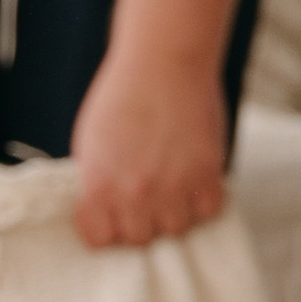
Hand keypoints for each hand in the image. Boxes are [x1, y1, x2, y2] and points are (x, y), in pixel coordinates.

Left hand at [67, 48, 228, 249]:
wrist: (163, 61)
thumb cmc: (122, 95)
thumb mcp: (91, 143)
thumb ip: (98, 182)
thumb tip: (105, 211)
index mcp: (99, 185)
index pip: (100, 240)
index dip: (105, 228)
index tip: (111, 216)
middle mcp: (136, 193)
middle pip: (140, 239)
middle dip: (141, 222)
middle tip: (144, 199)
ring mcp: (175, 186)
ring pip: (176, 229)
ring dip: (173, 213)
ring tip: (170, 188)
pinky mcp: (208, 173)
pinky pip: (208, 211)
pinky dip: (202, 201)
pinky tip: (193, 180)